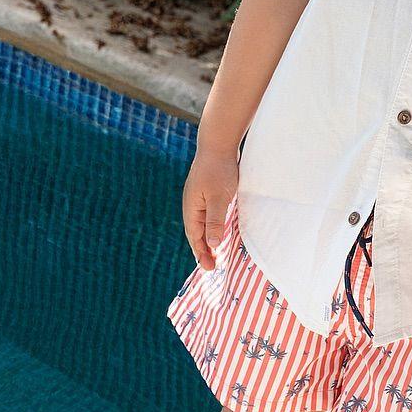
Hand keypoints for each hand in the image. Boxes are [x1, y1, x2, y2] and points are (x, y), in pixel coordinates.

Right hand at [183, 146, 239, 269]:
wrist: (218, 143)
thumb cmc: (219, 170)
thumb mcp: (219, 198)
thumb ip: (215, 220)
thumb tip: (213, 244)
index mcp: (192, 208)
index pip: (195, 237)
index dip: (202, 253)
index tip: (210, 268)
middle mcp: (192, 205)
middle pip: (196, 233)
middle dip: (203, 250)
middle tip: (212, 267)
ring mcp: (199, 198)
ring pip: (202, 224)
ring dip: (207, 239)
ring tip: (214, 253)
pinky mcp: (207, 192)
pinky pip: (208, 215)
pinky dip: (212, 227)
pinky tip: (219, 230)